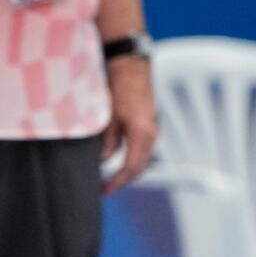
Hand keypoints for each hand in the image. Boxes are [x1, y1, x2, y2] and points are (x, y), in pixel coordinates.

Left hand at [101, 56, 156, 194]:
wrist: (131, 66)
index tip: (105, 190)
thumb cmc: (118, 88)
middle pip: (139, 167)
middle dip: (123, 179)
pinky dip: (130, 157)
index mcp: (141, 134)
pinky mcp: (148, 124)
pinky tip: (116, 158)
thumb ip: (107, 140)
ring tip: (110, 178)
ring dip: (127, 169)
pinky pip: (140, 148)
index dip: (118, 182)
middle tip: (106, 188)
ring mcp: (151, 130)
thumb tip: (103, 160)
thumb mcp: (108, 116)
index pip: (131, 168)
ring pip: (141, 158)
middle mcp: (150, 135)